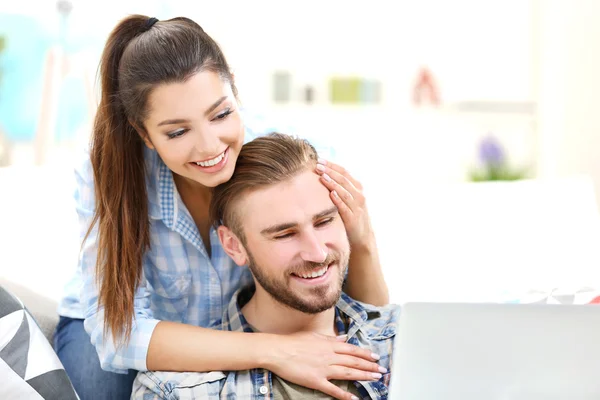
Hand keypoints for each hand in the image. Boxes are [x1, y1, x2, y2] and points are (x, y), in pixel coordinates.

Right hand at [263, 331, 385, 399]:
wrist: (277, 350)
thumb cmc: (293, 342)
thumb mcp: (314, 336)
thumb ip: (330, 339)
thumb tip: (344, 338)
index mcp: (329, 345)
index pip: (352, 349)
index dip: (366, 353)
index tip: (376, 357)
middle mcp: (329, 356)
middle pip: (354, 361)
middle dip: (370, 366)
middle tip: (381, 370)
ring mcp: (323, 369)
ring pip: (348, 373)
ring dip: (363, 376)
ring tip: (375, 379)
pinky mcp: (316, 381)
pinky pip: (333, 389)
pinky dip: (344, 394)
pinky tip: (354, 398)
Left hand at [315, 159, 374, 246]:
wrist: (362, 236)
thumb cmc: (352, 215)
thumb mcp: (349, 199)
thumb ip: (341, 187)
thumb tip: (324, 173)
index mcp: (357, 188)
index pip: (344, 172)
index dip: (332, 165)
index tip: (320, 160)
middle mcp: (359, 195)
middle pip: (344, 179)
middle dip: (330, 171)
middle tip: (317, 166)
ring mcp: (357, 207)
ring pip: (344, 191)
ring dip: (333, 183)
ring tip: (322, 177)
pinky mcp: (353, 218)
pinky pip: (345, 207)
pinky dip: (338, 200)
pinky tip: (331, 194)